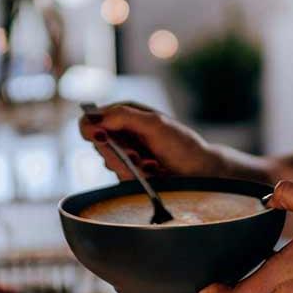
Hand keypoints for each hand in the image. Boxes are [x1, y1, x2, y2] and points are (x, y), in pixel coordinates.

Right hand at [78, 102, 230, 179]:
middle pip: (97, 145)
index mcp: (125, 114)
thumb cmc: (182, 144)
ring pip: (110, 163)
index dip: (90, 129)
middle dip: (117, 154)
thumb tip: (96, 118)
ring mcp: (125, 154)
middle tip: (136, 157)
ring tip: (151, 165)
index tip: (102, 138)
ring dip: (129, 167)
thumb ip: (124, 117)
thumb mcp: (154, 124)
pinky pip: (121, 178)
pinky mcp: (130, 173)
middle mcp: (122, 133)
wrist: (202, 172)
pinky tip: (153, 173)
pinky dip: (137, 177)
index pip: (91, 120)